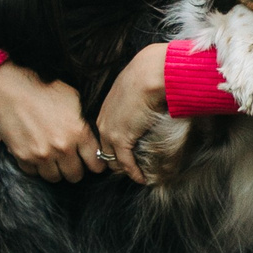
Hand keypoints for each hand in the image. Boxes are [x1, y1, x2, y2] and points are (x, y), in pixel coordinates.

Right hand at [0, 61, 108, 182]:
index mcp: (79, 132)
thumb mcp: (74, 100)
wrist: (12, 87)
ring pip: (55, 178)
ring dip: (56, 170)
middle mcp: (62, 147)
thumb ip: (85, 123)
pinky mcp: (22, 157)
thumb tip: (94, 140)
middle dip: (76, 169)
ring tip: (54, 159)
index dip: (96, 165)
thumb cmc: (45, 90)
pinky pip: (34, 173)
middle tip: (72, 161)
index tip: (92, 163)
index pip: (96, 164)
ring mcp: (41, 154)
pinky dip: (36, 167)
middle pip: (75, 176)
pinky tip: (37, 155)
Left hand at [94, 43, 171, 183]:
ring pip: (113, 159)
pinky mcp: (120, 139)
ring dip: (126, 169)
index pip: (105, 137)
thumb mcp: (135, 89)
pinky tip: (142, 178)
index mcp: (105, 109)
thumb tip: (147, 108)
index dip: (116, 149)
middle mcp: (103, 122)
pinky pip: (125, 163)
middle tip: (133, 170)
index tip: (128, 157)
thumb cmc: (148, 76)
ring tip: (138, 176)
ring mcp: (109, 131)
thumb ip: (135, 102)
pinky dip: (134, 173)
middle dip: (118, 162)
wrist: (150, 73)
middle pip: (105, 151)